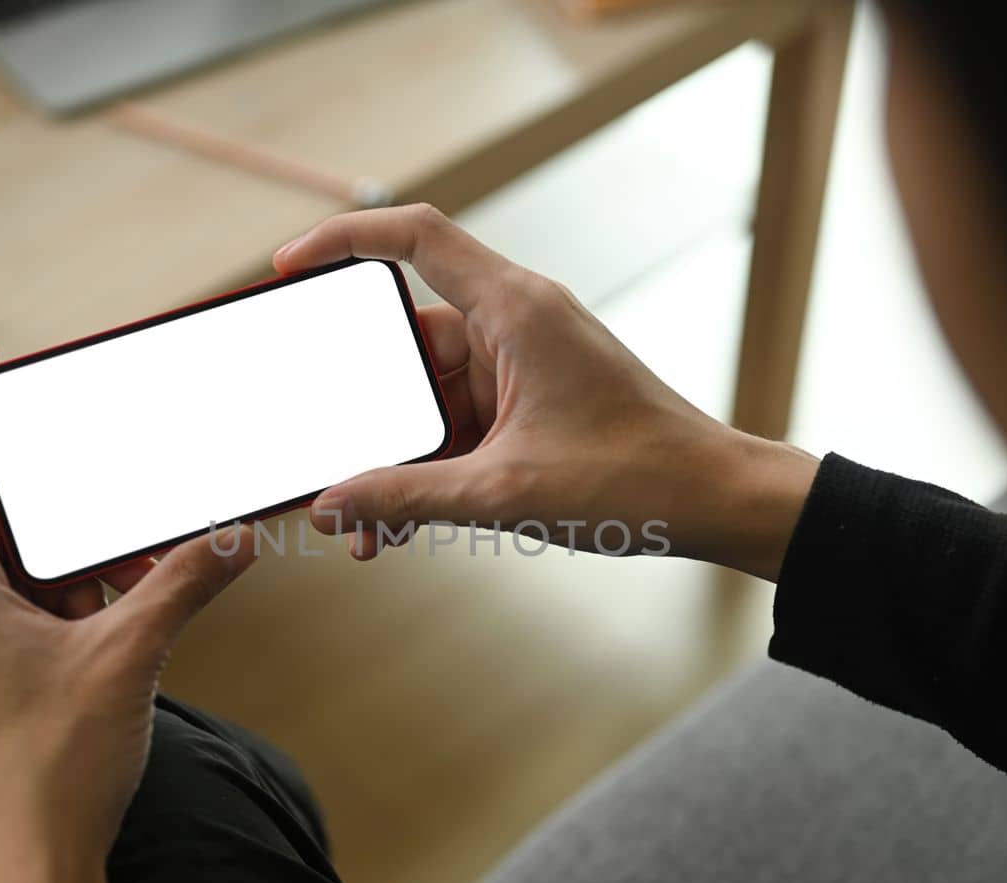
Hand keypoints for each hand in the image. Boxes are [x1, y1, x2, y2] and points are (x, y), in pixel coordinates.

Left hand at [0, 337, 256, 882]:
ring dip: (66, 560)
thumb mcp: (128, 659)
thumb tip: (234, 538)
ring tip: (134, 568)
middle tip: (114, 493)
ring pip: (0, 570)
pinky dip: (57, 601)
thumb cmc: (51, 772)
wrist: (23, 879)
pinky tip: (116, 616)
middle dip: (57, 502)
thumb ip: (182, 585)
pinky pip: (4, 613)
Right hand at [274, 205, 816, 580]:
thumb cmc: (636, 477)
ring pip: (431, 396)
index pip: (415, 237)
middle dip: (367, 408)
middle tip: (329, 455)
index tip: (288, 266)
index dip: (343, 241)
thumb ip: (405, 495)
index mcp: (514, 310)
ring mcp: (524, 365)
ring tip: (368, 521)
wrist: (717, 502)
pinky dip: (431, 465)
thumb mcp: (502, 492)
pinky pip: (460, 424)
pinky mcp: (532, 404)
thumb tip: (332, 505)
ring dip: (397, 455)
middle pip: (409, 342)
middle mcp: (516, 325)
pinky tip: (403, 521)